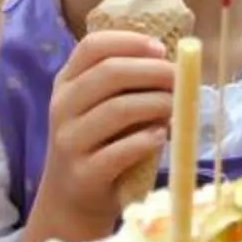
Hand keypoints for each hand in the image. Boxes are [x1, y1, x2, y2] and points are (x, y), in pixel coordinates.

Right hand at [26, 30, 177, 237]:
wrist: (72, 200)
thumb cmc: (98, 144)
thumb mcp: (98, 108)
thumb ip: (124, 85)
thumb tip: (173, 65)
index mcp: (67, 82)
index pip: (93, 46)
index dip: (130, 42)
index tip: (161, 49)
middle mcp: (62, 107)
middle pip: (108, 73)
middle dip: (152, 72)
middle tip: (178, 79)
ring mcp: (68, 141)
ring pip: (116, 110)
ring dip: (155, 104)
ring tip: (174, 108)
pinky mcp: (83, 173)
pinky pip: (119, 151)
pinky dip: (145, 140)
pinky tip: (160, 136)